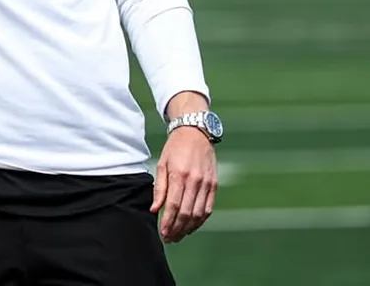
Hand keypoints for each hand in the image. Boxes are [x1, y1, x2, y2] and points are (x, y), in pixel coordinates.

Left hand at [150, 127, 217, 242]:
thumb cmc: (175, 148)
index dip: (168, 222)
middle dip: (177, 229)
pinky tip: (192, 226)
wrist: (196, 132)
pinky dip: (200, 220)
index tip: (163, 233)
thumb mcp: (162, 164)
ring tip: (179, 235)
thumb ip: (159, 188)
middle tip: (169, 238)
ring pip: (199, 214)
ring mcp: (207, 183)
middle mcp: (195, 181)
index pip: (174, 205)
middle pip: (187, 213)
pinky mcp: (214, 185)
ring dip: (189, 228)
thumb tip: (154, 209)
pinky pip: (208, 208)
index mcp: (179, 175)